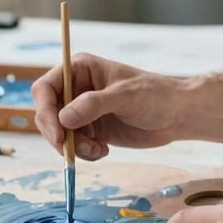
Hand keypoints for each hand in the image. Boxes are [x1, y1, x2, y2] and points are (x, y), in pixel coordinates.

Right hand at [31, 53, 187, 159]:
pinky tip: (103, 150)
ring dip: (73, 147)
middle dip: (59, 135)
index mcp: (81, 69)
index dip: (45, 111)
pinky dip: (83, 153)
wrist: (177, 115)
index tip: (58, 135)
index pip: (45, 88)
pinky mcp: (91, 129)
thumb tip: (62, 117)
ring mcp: (82, 110)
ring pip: (58, 133)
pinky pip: (73, 145)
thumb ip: (94, 105)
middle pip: (47, 113)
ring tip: (99, 150)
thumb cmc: (156, 95)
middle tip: (76, 150)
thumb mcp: (125, 96)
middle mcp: (77, 88)